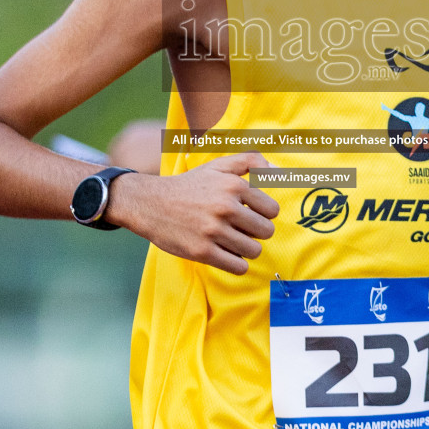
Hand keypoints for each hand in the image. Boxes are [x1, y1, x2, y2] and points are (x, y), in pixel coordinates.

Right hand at [110, 152, 279, 274]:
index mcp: (233, 185)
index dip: (262, 214)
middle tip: (240, 229)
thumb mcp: (217, 166)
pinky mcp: (202, 252)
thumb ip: (249, 161)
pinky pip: (238, 267)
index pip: (272, 210)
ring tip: (231, 241)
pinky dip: (236, 263)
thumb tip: (278, 171)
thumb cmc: (189, 185)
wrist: (150, 203)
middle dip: (256, 232)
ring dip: (246, 249)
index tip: (249, 214)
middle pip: (266, 232)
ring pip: (254, 251)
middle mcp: (225, 207)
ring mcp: (213, 231)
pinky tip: (225, 254)